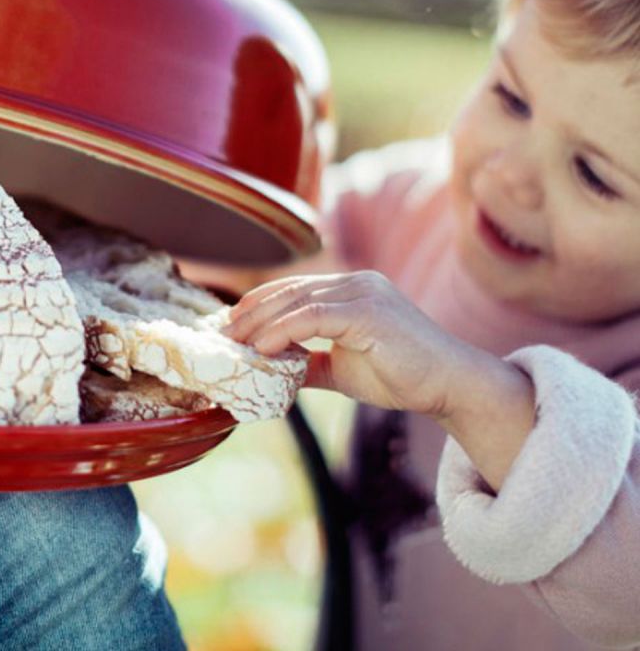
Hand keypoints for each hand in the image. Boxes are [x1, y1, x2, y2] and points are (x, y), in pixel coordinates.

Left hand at [226, 270, 480, 417]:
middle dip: (251, 311)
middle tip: (221, 333)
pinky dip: (283, 331)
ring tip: (233, 342)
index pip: (294, 288)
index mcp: (351, 289)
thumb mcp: (343, 368)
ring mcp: (363, 292)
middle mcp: (356, 282)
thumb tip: (273, 370)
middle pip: (290, 291)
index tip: (230, 324)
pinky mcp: (369, 311)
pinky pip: (313, 317)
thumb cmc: (402, 376)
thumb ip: (310, 363)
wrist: (449, 386)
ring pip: (297, 301)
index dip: (259, 303)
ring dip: (259, 322)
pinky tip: (262, 347)